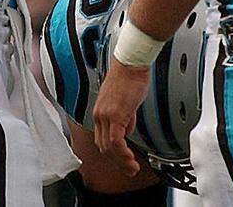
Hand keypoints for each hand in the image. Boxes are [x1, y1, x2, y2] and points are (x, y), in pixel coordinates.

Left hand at [92, 57, 151, 175]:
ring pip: (108, 148)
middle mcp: (99, 115)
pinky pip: (116, 141)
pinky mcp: (115, 115)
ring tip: (132, 168)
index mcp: (100, 112)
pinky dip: (122, 153)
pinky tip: (130, 158)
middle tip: (130, 169)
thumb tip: (127, 128)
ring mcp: (106, 115)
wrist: (130, 64)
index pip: (102, 140)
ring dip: (121, 161)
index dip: (113, 153)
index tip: (124, 160)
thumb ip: (125, 116)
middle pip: (104, 147)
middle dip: (118, 161)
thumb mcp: (126, 101)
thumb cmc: (130, 76)